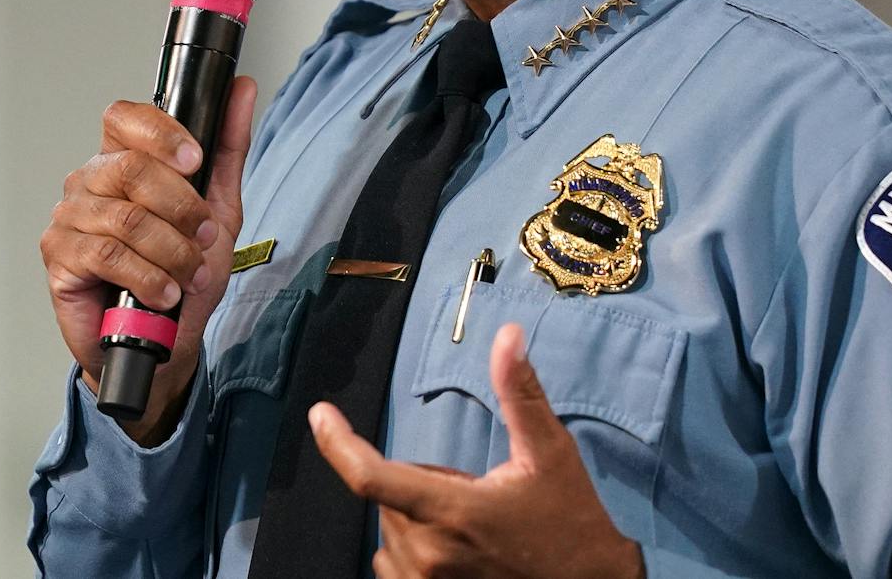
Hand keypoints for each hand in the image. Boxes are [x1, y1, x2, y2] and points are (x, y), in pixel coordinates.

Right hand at [39, 77, 256, 443]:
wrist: (164, 342)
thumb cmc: (183, 274)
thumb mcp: (219, 207)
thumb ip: (227, 147)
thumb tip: (242, 90)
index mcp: (124, 158)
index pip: (125, 118)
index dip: (161, 134)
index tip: (195, 160)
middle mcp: (91, 180)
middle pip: (132, 168)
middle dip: (182, 208)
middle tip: (204, 236)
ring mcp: (71, 217)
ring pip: (126, 218)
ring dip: (172, 252)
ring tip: (189, 274)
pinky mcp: (60, 256)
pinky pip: (105, 255)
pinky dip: (146, 276)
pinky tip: (162, 292)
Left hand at [310, 323, 644, 578]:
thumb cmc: (571, 526)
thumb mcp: (549, 454)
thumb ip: (520, 393)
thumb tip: (508, 335)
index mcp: (451, 511)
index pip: (370, 476)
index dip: (337, 443)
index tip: (320, 414)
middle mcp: (429, 554)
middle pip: (391, 498)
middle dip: (422, 484)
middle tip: (476, 493)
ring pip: (393, 535)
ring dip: (419, 520)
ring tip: (475, 530)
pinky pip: (396, 569)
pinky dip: (416, 552)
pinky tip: (461, 553)